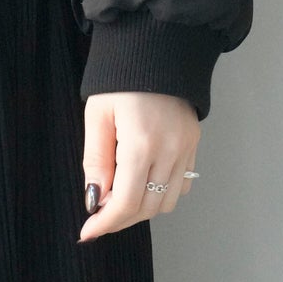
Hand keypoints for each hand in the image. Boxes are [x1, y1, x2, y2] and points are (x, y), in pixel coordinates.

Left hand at [77, 91, 199, 242]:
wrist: (157, 49)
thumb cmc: (121, 79)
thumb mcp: (98, 115)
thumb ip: (96, 160)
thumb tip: (95, 199)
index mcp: (142, 143)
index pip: (126, 202)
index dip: (106, 223)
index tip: (88, 232)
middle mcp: (170, 151)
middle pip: (147, 208)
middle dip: (120, 219)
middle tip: (98, 215)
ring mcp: (187, 149)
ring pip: (166, 202)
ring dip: (141, 209)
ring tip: (118, 196)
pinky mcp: (194, 145)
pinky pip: (181, 186)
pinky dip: (160, 194)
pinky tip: (141, 183)